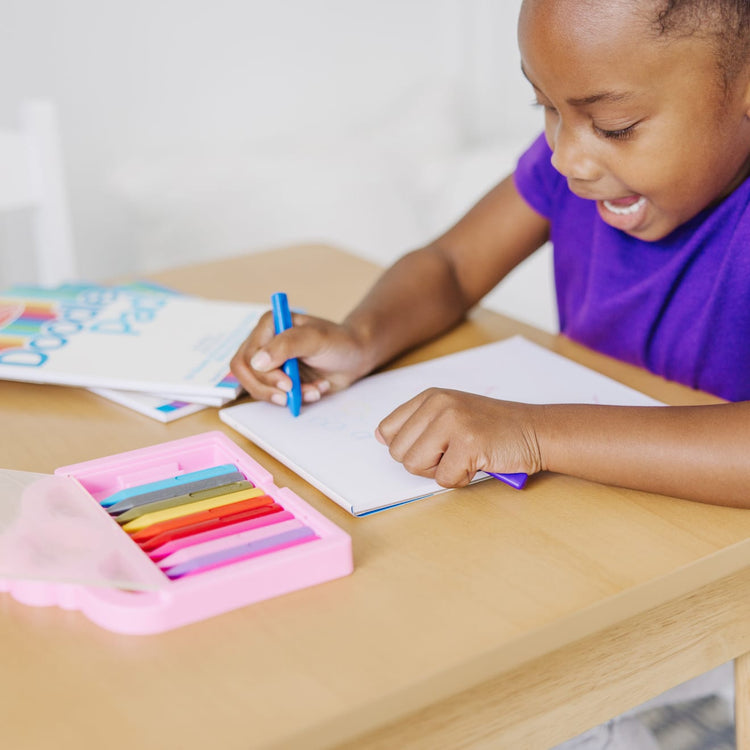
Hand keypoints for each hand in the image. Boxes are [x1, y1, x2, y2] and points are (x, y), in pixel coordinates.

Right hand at [230, 311, 370, 406]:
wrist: (356, 356)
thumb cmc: (338, 341)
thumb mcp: (315, 338)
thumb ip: (286, 346)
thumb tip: (257, 362)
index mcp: (268, 326)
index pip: (247, 356)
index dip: (263, 374)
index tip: (288, 384)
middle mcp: (264, 344)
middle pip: (246, 375)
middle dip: (270, 389)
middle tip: (292, 394)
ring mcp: (271, 364)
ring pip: (259, 389)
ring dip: (287, 395)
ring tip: (313, 390)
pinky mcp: (280, 380)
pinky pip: (276, 396)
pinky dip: (296, 399)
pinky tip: (316, 390)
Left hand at [375, 388, 542, 486]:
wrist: (534, 430)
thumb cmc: (491, 428)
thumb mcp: (450, 413)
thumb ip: (416, 422)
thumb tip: (380, 437)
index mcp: (429, 397)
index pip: (387, 430)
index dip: (406, 448)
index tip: (432, 447)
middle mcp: (438, 404)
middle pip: (398, 453)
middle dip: (423, 463)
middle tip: (453, 453)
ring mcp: (453, 421)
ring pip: (415, 466)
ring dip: (440, 471)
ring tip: (465, 456)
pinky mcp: (468, 443)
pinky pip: (444, 479)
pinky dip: (461, 479)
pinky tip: (479, 462)